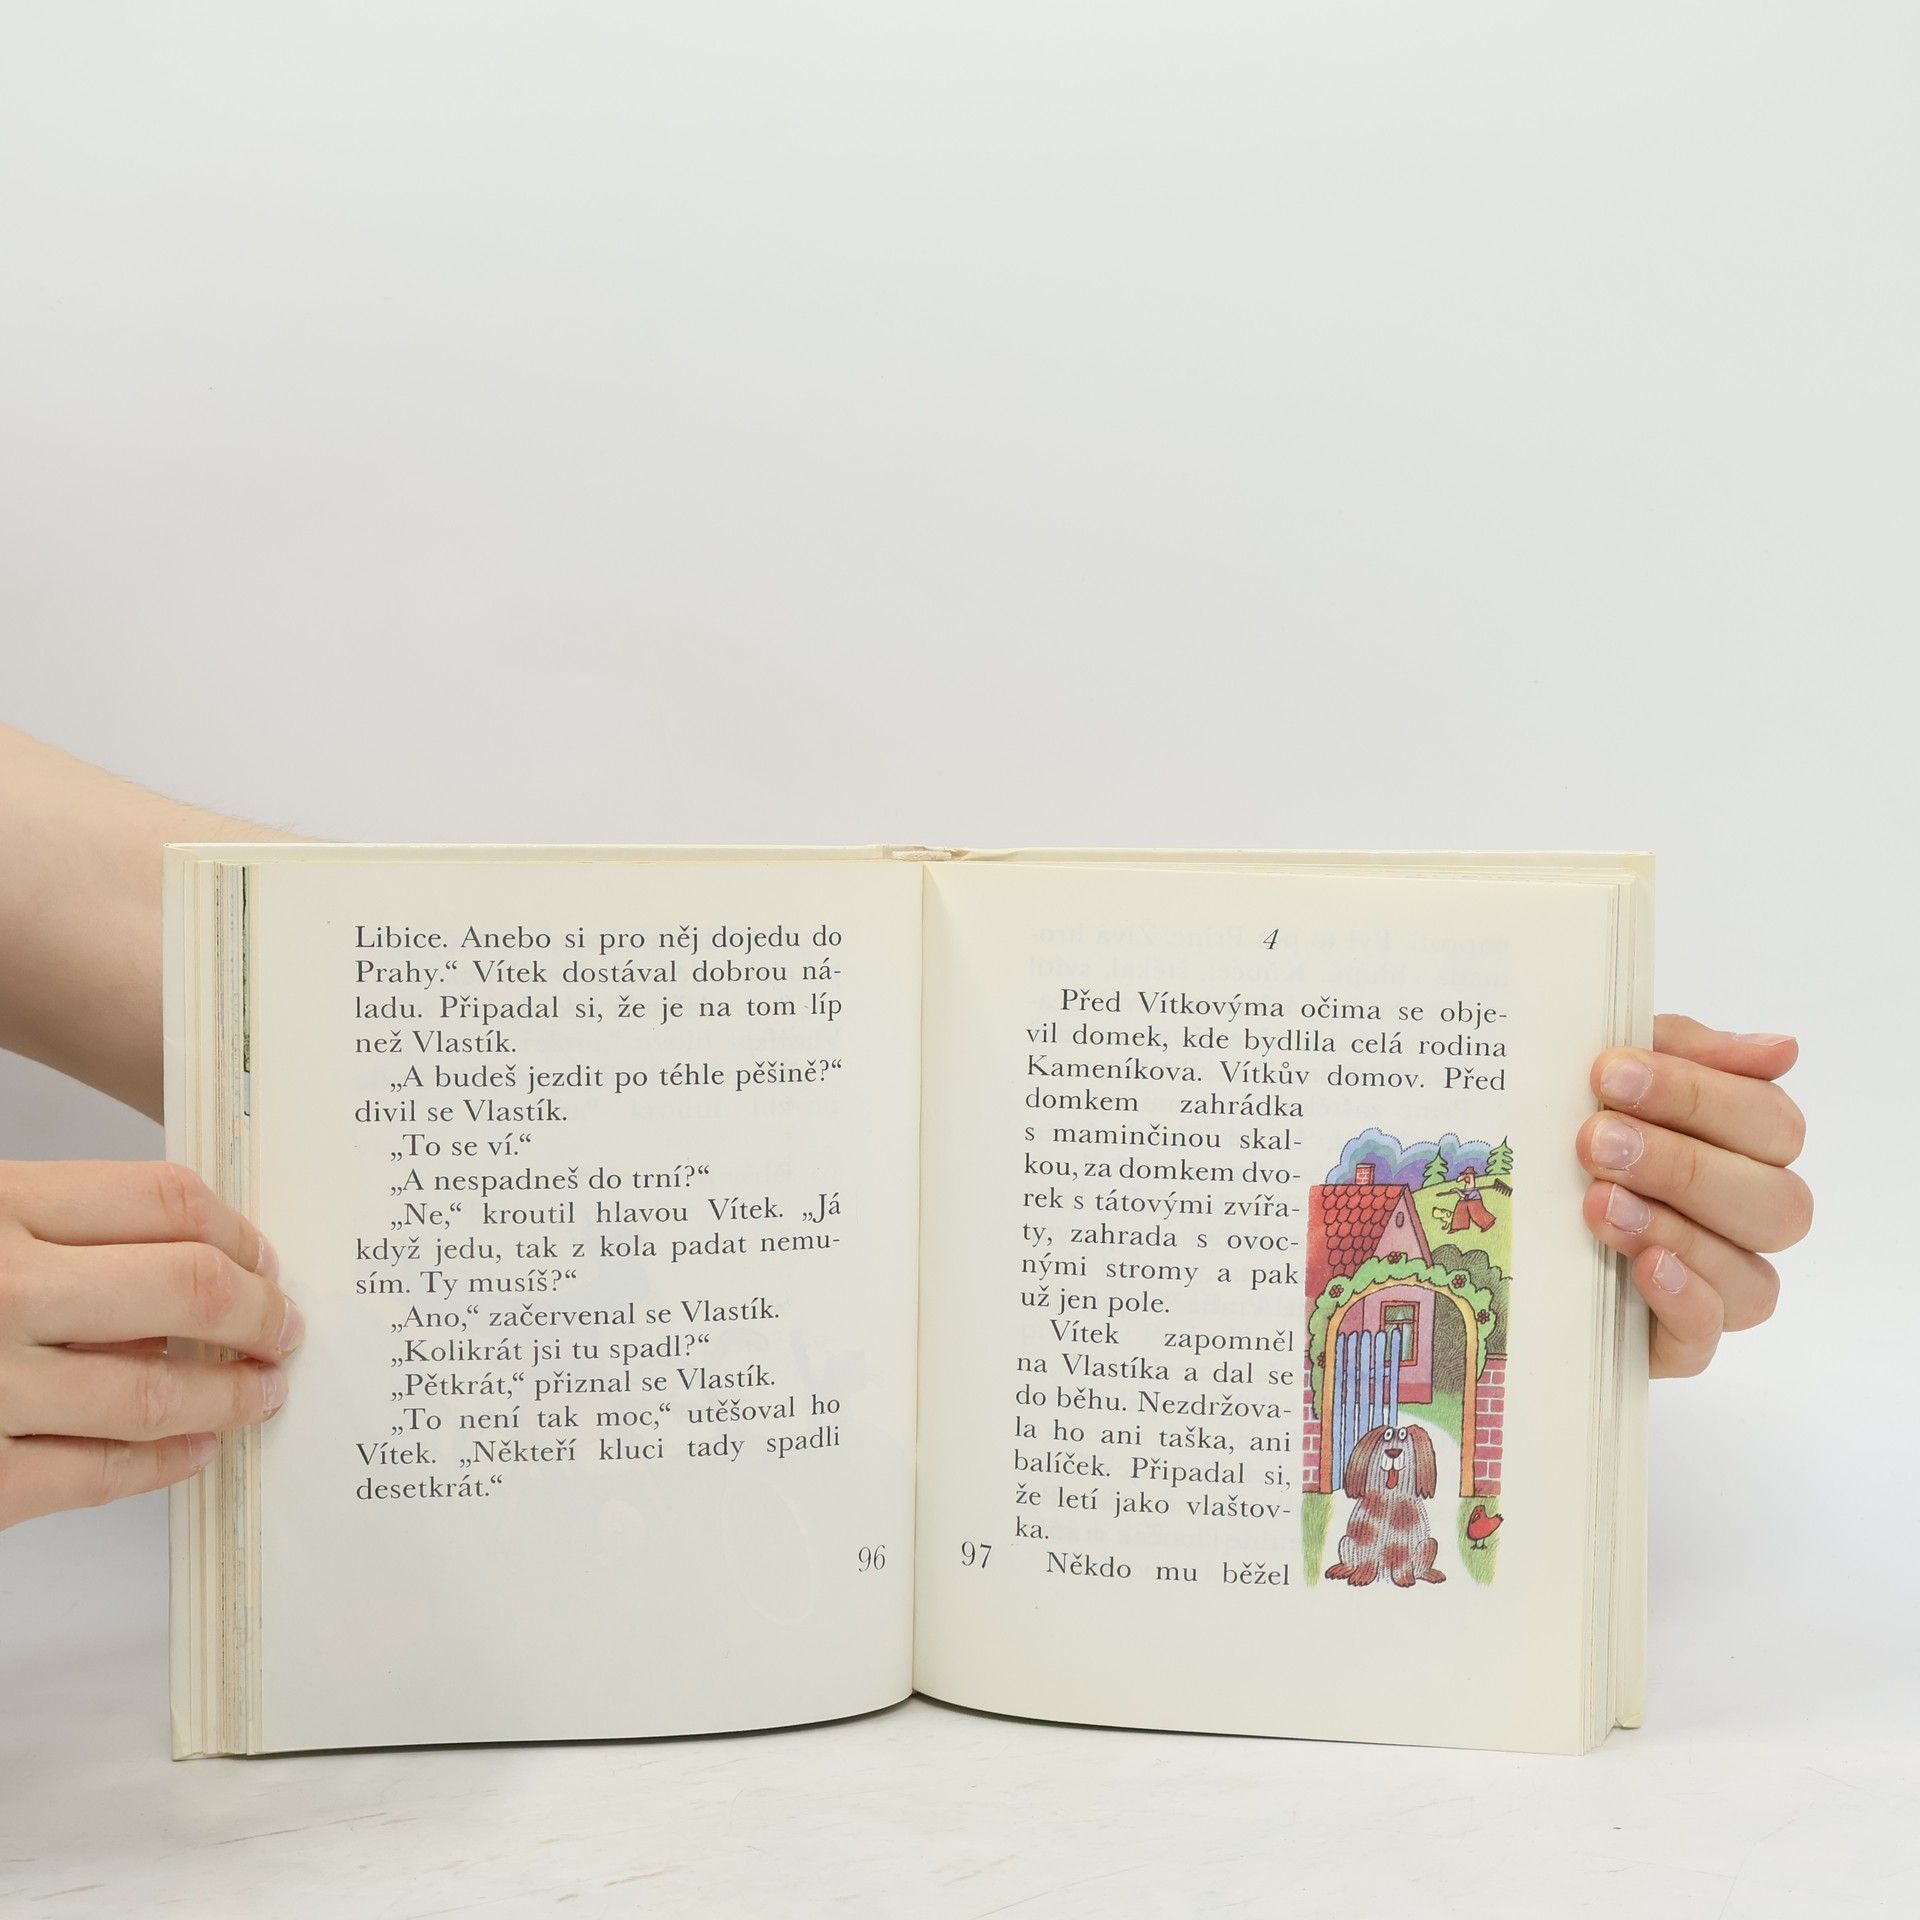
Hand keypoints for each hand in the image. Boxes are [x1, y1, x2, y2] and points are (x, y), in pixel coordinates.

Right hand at [0, 1161, 300, 1527]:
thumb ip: (51, 1223)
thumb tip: (186, 1256)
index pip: (167, 1202)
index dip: (241, 1231)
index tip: (266, 1259)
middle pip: (188, 1290)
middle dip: (259, 1314)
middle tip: (284, 1329)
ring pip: (154, 1394)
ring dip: (229, 1396)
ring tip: (261, 1392)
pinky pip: (90, 1475)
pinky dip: (161, 1465)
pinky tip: (192, 1451)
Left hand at [1578, 1016, 1808, 1376]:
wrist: (1490, 1213)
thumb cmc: (1566, 1124)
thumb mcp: (1611, 1073)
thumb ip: (1684, 1049)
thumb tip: (1780, 1050)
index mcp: (1746, 1145)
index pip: (1769, 1122)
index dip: (1699, 1095)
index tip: (1611, 1072)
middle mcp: (1747, 1217)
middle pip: (1777, 1202)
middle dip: (1683, 1165)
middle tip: (1595, 1141)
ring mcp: (1716, 1283)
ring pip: (1751, 1274)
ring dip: (1675, 1230)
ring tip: (1598, 1201)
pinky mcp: (1674, 1340)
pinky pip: (1707, 1337)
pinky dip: (1684, 1300)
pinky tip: (1644, 1266)